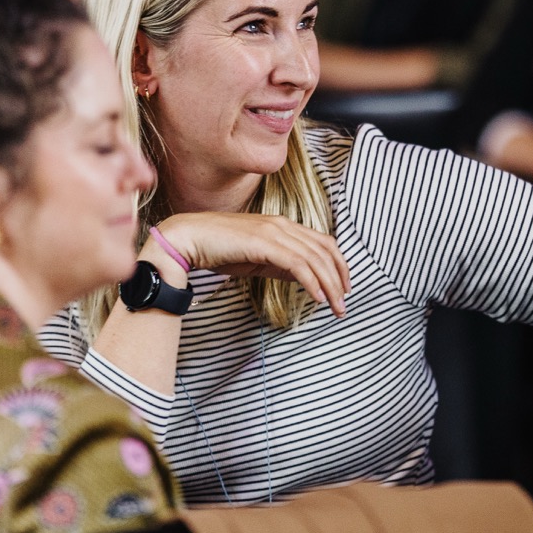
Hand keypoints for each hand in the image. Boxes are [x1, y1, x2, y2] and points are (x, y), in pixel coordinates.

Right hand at [152, 212, 350, 315]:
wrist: (188, 238)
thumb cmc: (219, 249)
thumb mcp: (258, 258)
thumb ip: (281, 264)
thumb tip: (303, 277)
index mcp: (283, 226)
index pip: (324, 242)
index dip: (339, 264)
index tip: (344, 287)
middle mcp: (282, 225)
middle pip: (325, 251)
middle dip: (339, 279)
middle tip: (344, 304)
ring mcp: (273, 232)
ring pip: (314, 258)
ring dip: (329, 285)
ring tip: (335, 307)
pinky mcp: (263, 243)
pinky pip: (296, 264)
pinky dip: (311, 281)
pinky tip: (317, 297)